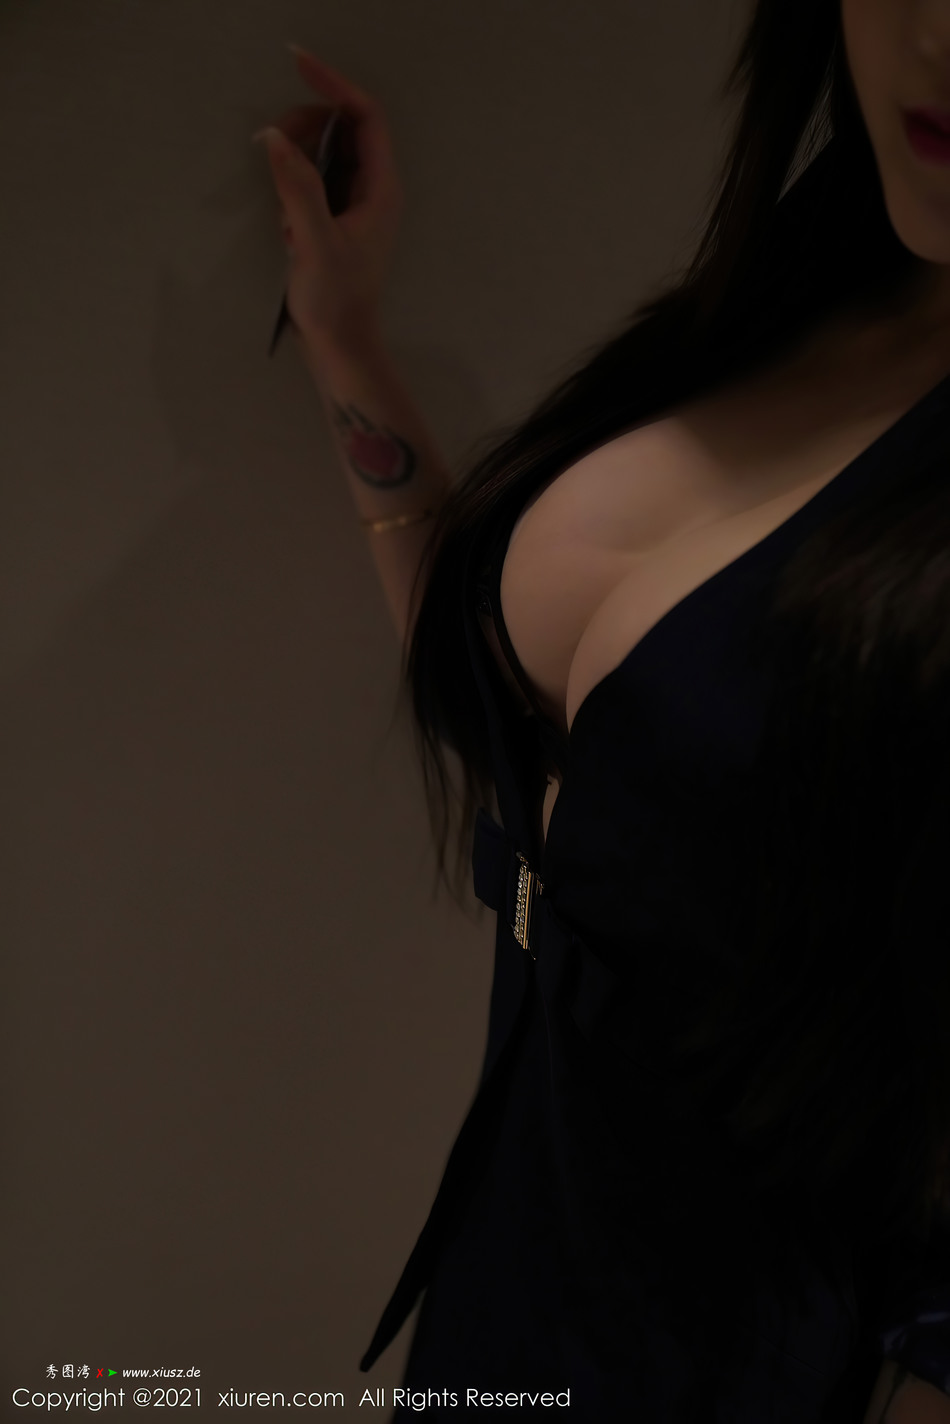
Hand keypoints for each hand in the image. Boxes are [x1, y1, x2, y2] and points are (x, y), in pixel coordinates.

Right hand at [254, 46, 404, 347]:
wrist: (340, 348)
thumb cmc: (336, 302)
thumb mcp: (313, 242)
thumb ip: (296, 186)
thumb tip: (274, 136)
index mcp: (381, 189)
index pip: (364, 115)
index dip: (333, 84)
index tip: (296, 63)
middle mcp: (373, 190)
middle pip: (340, 128)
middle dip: (304, 127)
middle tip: (271, 146)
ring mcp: (355, 205)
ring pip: (323, 154)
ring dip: (295, 165)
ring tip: (285, 212)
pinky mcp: (336, 221)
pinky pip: (312, 183)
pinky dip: (293, 191)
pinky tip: (287, 229)